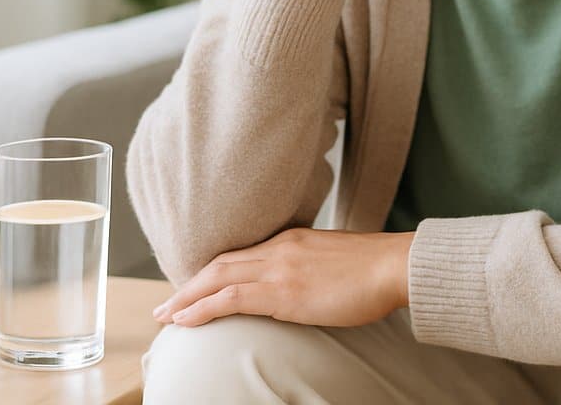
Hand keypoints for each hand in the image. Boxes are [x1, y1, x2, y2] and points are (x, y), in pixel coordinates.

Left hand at [151, 227, 415, 328]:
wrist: (394, 266)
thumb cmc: (375, 270)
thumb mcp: (335, 262)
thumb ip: (312, 269)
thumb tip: (304, 288)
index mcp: (291, 239)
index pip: (240, 254)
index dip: (212, 272)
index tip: (194, 288)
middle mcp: (279, 247)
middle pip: (220, 263)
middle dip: (189, 284)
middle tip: (167, 305)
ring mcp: (279, 267)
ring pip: (217, 278)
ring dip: (186, 297)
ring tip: (166, 316)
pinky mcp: (283, 290)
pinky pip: (230, 297)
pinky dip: (202, 307)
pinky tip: (186, 320)